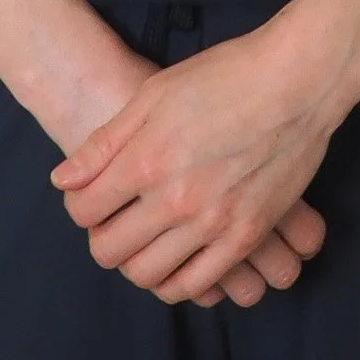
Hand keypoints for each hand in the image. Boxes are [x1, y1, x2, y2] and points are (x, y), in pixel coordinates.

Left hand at [48, 22, 337, 306]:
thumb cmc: (223, 76)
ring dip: (135, 263)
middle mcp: (175, 200)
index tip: (90, 197)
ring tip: (144, 240)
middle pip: (110, 251)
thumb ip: (105, 142)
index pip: (84, 211)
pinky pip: (197, 284)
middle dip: (102, 238)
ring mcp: (212, 224)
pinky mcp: (246, 237)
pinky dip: (176, 282)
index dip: (78, 206)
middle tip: (114, 221)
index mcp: (146, 160)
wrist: (296, 82)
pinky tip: (175, 260)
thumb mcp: (154, 94)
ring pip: (149, 275)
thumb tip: (63, 181)